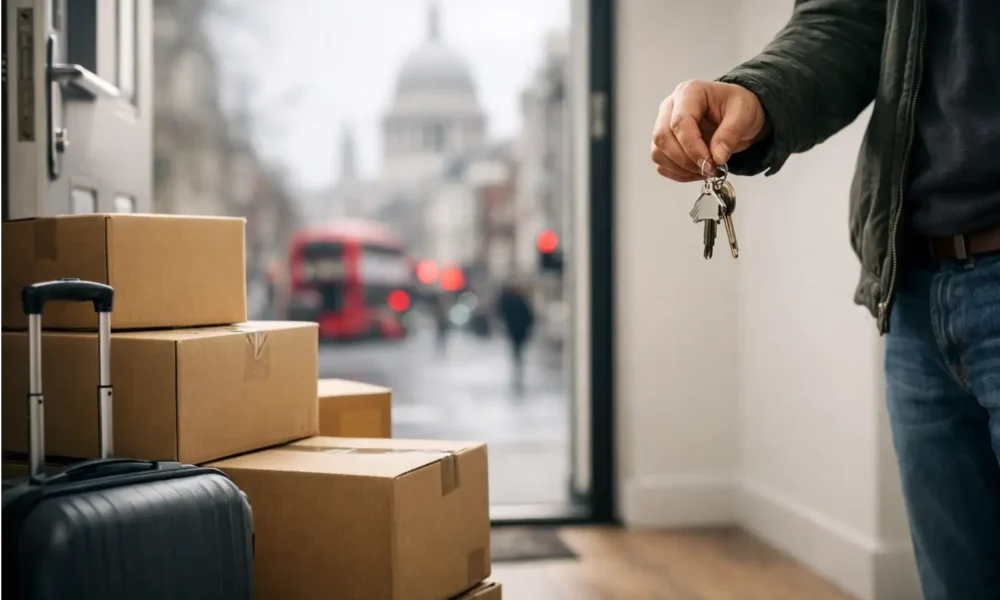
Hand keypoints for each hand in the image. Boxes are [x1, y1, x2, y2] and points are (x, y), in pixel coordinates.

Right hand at [651, 80, 767, 182]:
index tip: (709, 163)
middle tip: (709, 168)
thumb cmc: (737, 107)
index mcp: (689, 93)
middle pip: (663, 137)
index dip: (692, 147)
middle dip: (686, 160)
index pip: (679, 122)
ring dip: (681, 168)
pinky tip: (697, 171)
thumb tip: (717, 157)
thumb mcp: (743, 114)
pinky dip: (679, 173)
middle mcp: (670, 107)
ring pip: (658, 153)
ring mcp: (663, 125)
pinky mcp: (664, 144)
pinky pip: (662, 164)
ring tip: (706, 169)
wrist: (736, 114)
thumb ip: (730, 134)